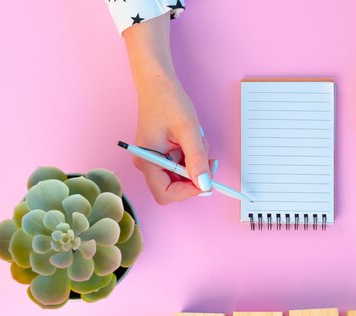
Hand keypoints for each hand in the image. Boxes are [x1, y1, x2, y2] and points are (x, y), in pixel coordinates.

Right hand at [124, 15, 214, 204]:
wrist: (158, 83)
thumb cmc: (168, 101)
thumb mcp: (188, 130)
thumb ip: (196, 159)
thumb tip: (205, 185)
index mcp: (147, 160)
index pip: (166, 193)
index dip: (188, 192)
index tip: (207, 181)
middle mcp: (147, 164)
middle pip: (174, 188)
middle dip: (194, 177)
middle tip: (208, 159)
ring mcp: (154, 160)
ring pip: (181, 177)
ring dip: (195, 163)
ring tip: (197, 139)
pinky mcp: (162, 155)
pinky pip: (181, 165)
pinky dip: (192, 156)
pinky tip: (193, 139)